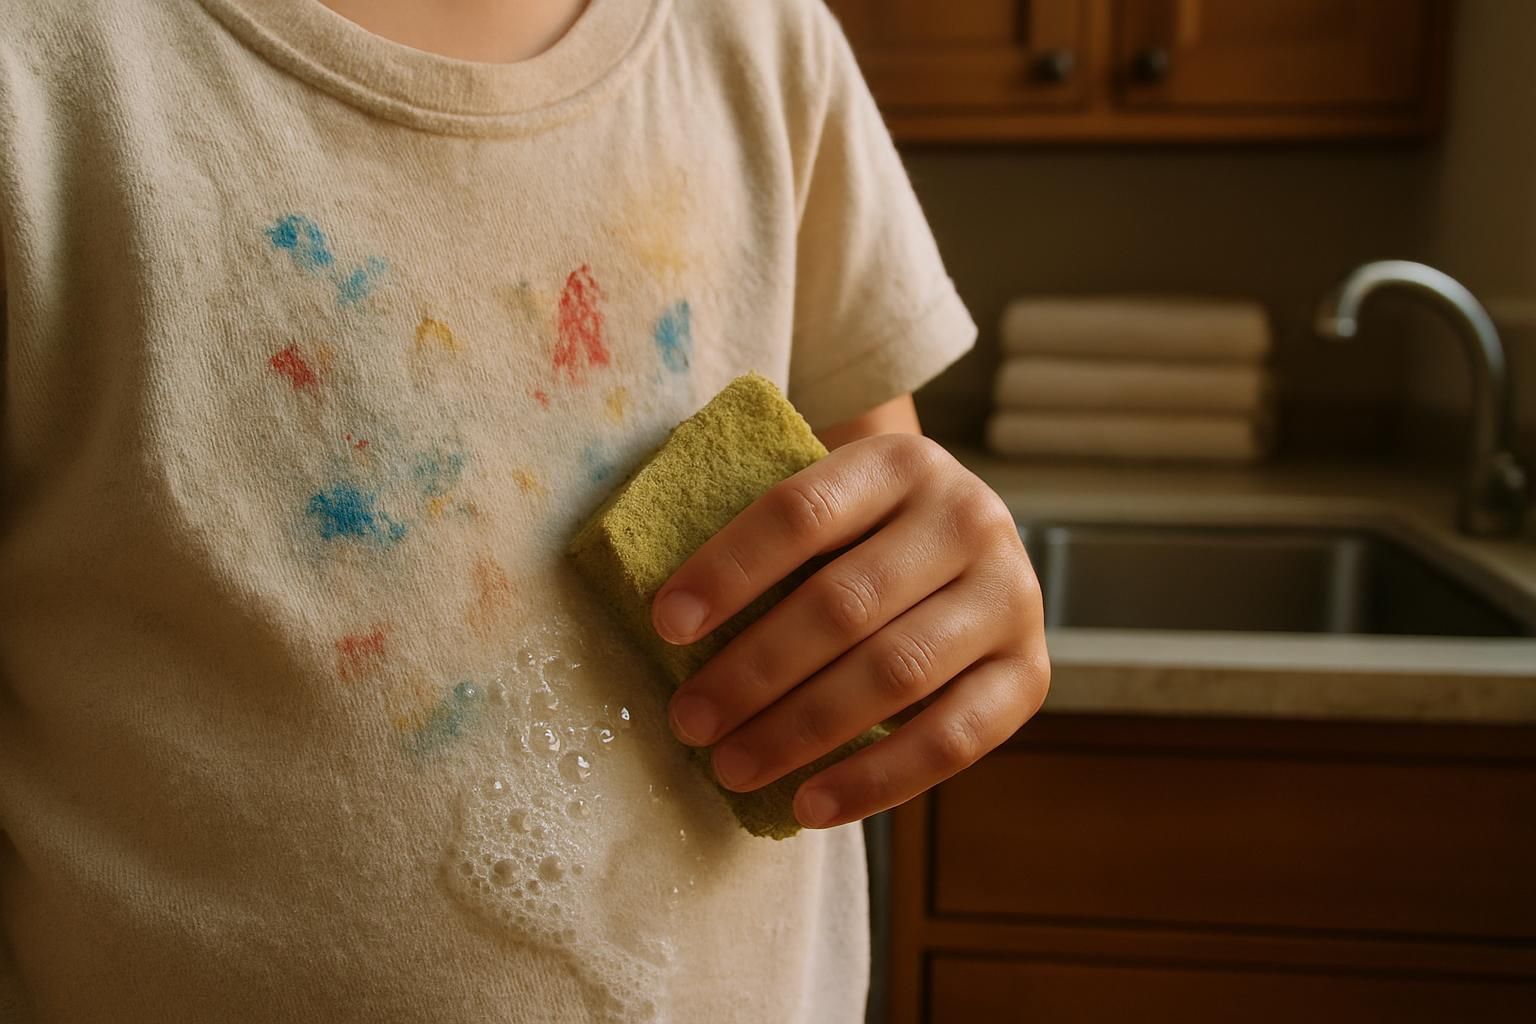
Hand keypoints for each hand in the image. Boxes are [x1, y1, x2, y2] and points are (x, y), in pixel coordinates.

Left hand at [650, 433, 1048, 829]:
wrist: (963, 549)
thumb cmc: (861, 537)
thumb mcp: (829, 510)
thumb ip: (771, 549)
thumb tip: (674, 626)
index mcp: (899, 462)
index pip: (802, 512)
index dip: (728, 570)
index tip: (665, 627)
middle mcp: (968, 517)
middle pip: (844, 604)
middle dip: (753, 671)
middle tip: (689, 721)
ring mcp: (1011, 596)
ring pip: (895, 674)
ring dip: (800, 731)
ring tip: (731, 766)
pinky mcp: (1030, 673)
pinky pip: (953, 740)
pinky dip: (874, 780)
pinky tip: (808, 805)